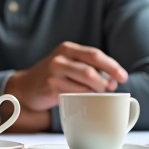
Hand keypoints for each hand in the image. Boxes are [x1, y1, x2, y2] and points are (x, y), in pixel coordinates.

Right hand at [6, 42, 128, 111]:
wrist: (25, 87)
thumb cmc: (53, 77)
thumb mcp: (68, 65)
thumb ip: (87, 68)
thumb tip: (113, 80)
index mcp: (68, 49)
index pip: (95, 54)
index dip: (112, 66)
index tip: (123, 77)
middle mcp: (60, 58)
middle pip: (91, 68)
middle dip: (106, 80)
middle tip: (111, 88)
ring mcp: (54, 71)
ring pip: (86, 80)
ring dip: (98, 90)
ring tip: (99, 94)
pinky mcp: (51, 86)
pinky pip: (76, 92)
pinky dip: (86, 97)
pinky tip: (86, 100)